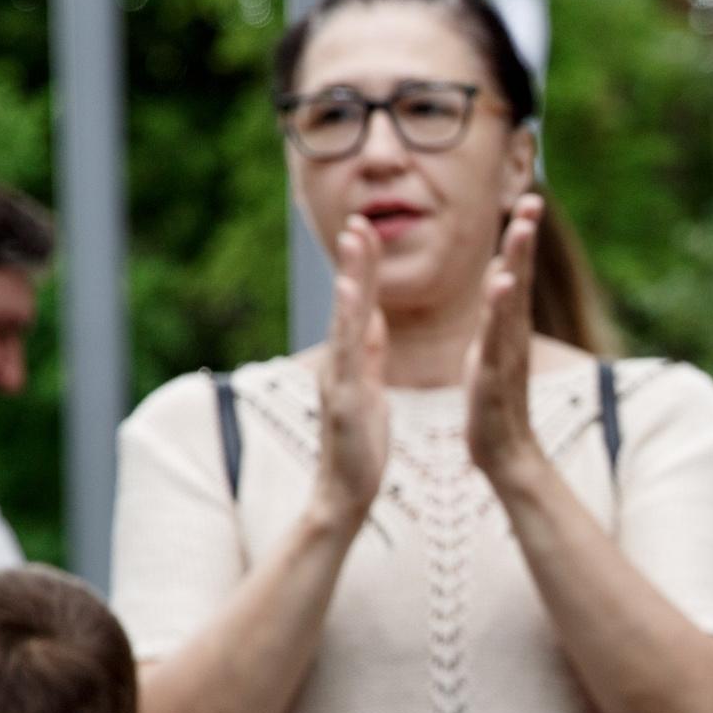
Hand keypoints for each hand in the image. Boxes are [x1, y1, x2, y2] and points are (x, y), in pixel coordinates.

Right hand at [312, 217, 390, 534]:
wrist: (346, 492)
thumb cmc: (361, 444)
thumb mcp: (370, 388)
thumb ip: (370, 352)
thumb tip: (375, 317)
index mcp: (352, 361)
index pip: (359, 306)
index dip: (363, 269)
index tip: (368, 229)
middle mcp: (339, 364)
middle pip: (348, 305)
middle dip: (354, 263)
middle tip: (358, 220)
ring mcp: (337, 381)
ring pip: (344, 325)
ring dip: (350, 284)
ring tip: (355, 246)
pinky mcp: (343, 403)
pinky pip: (347, 361)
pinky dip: (348, 330)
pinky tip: (351, 303)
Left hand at [464, 194, 548, 500]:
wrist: (505, 456)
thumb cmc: (494, 409)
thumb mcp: (491, 356)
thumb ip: (497, 323)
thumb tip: (500, 291)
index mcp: (505, 330)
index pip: (512, 275)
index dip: (519, 240)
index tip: (526, 202)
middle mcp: (511, 336)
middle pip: (519, 278)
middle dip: (525, 238)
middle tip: (533, 199)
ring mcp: (507, 354)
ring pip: (512, 301)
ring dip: (518, 262)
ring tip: (522, 229)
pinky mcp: (496, 374)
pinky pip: (499, 336)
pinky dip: (500, 309)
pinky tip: (501, 284)